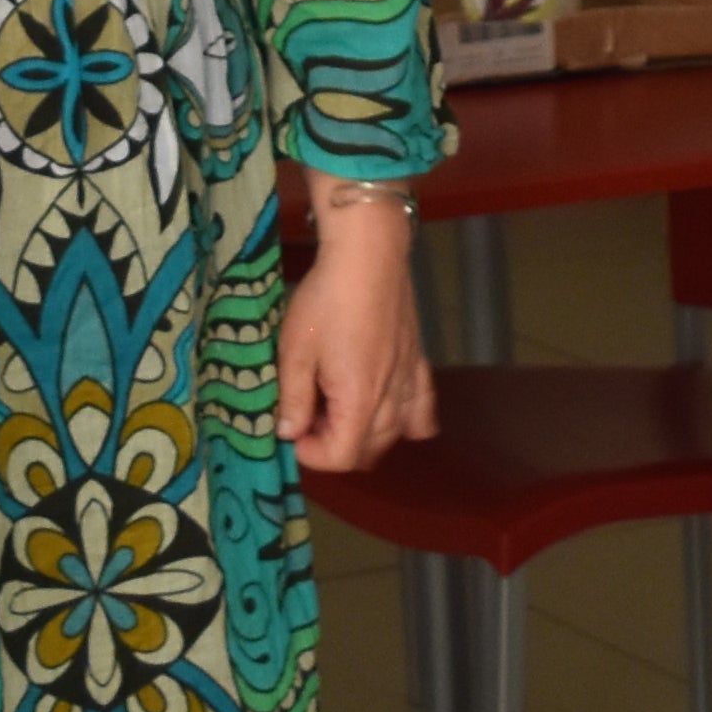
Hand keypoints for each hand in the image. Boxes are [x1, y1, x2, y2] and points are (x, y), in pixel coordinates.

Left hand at [278, 177, 436, 471]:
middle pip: (368, 452)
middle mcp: (390, 399)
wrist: (369, 255)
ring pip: (395, 434)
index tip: (291, 432)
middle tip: (307, 419)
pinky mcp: (418, 362)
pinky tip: (393, 413)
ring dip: (365, 437)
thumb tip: (289, 433)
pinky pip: (423, 408)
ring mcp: (408, 381)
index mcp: (359, 401)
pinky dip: (410, 421)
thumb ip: (293, 399)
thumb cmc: (326, 300)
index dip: (310, 455)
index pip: (341, 457)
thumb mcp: (295, 350)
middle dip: (334, 447)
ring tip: (339, 414)